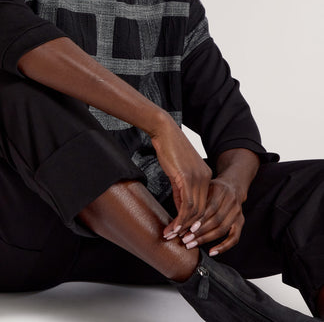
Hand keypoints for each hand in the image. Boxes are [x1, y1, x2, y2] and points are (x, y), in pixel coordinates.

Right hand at [150, 117, 211, 238]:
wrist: (164, 130)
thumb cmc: (168, 147)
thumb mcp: (177, 170)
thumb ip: (181, 188)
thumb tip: (180, 206)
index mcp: (206, 175)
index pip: (204, 204)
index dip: (194, 219)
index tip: (184, 231)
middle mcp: (205, 178)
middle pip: (202, 211)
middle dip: (190, 227)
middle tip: (178, 239)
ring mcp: (197, 178)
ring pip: (195, 211)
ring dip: (183, 226)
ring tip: (171, 235)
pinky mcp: (187, 178)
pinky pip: (186, 205)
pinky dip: (179, 219)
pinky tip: (172, 227)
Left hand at [181, 176, 244, 255]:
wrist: (233, 185)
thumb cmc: (212, 188)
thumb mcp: (203, 187)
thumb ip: (194, 199)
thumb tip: (177, 218)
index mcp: (220, 190)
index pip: (209, 208)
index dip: (198, 220)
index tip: (185, 229)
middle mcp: (231, 201)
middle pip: (215, 220)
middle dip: (199, 232)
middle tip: (185, 239)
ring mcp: (237, 212)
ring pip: (222, 230)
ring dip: (206, 239)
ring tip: (192, 244)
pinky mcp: (241, 222)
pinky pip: (234, 238)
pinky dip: (223, 246)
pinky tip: (211, 252)